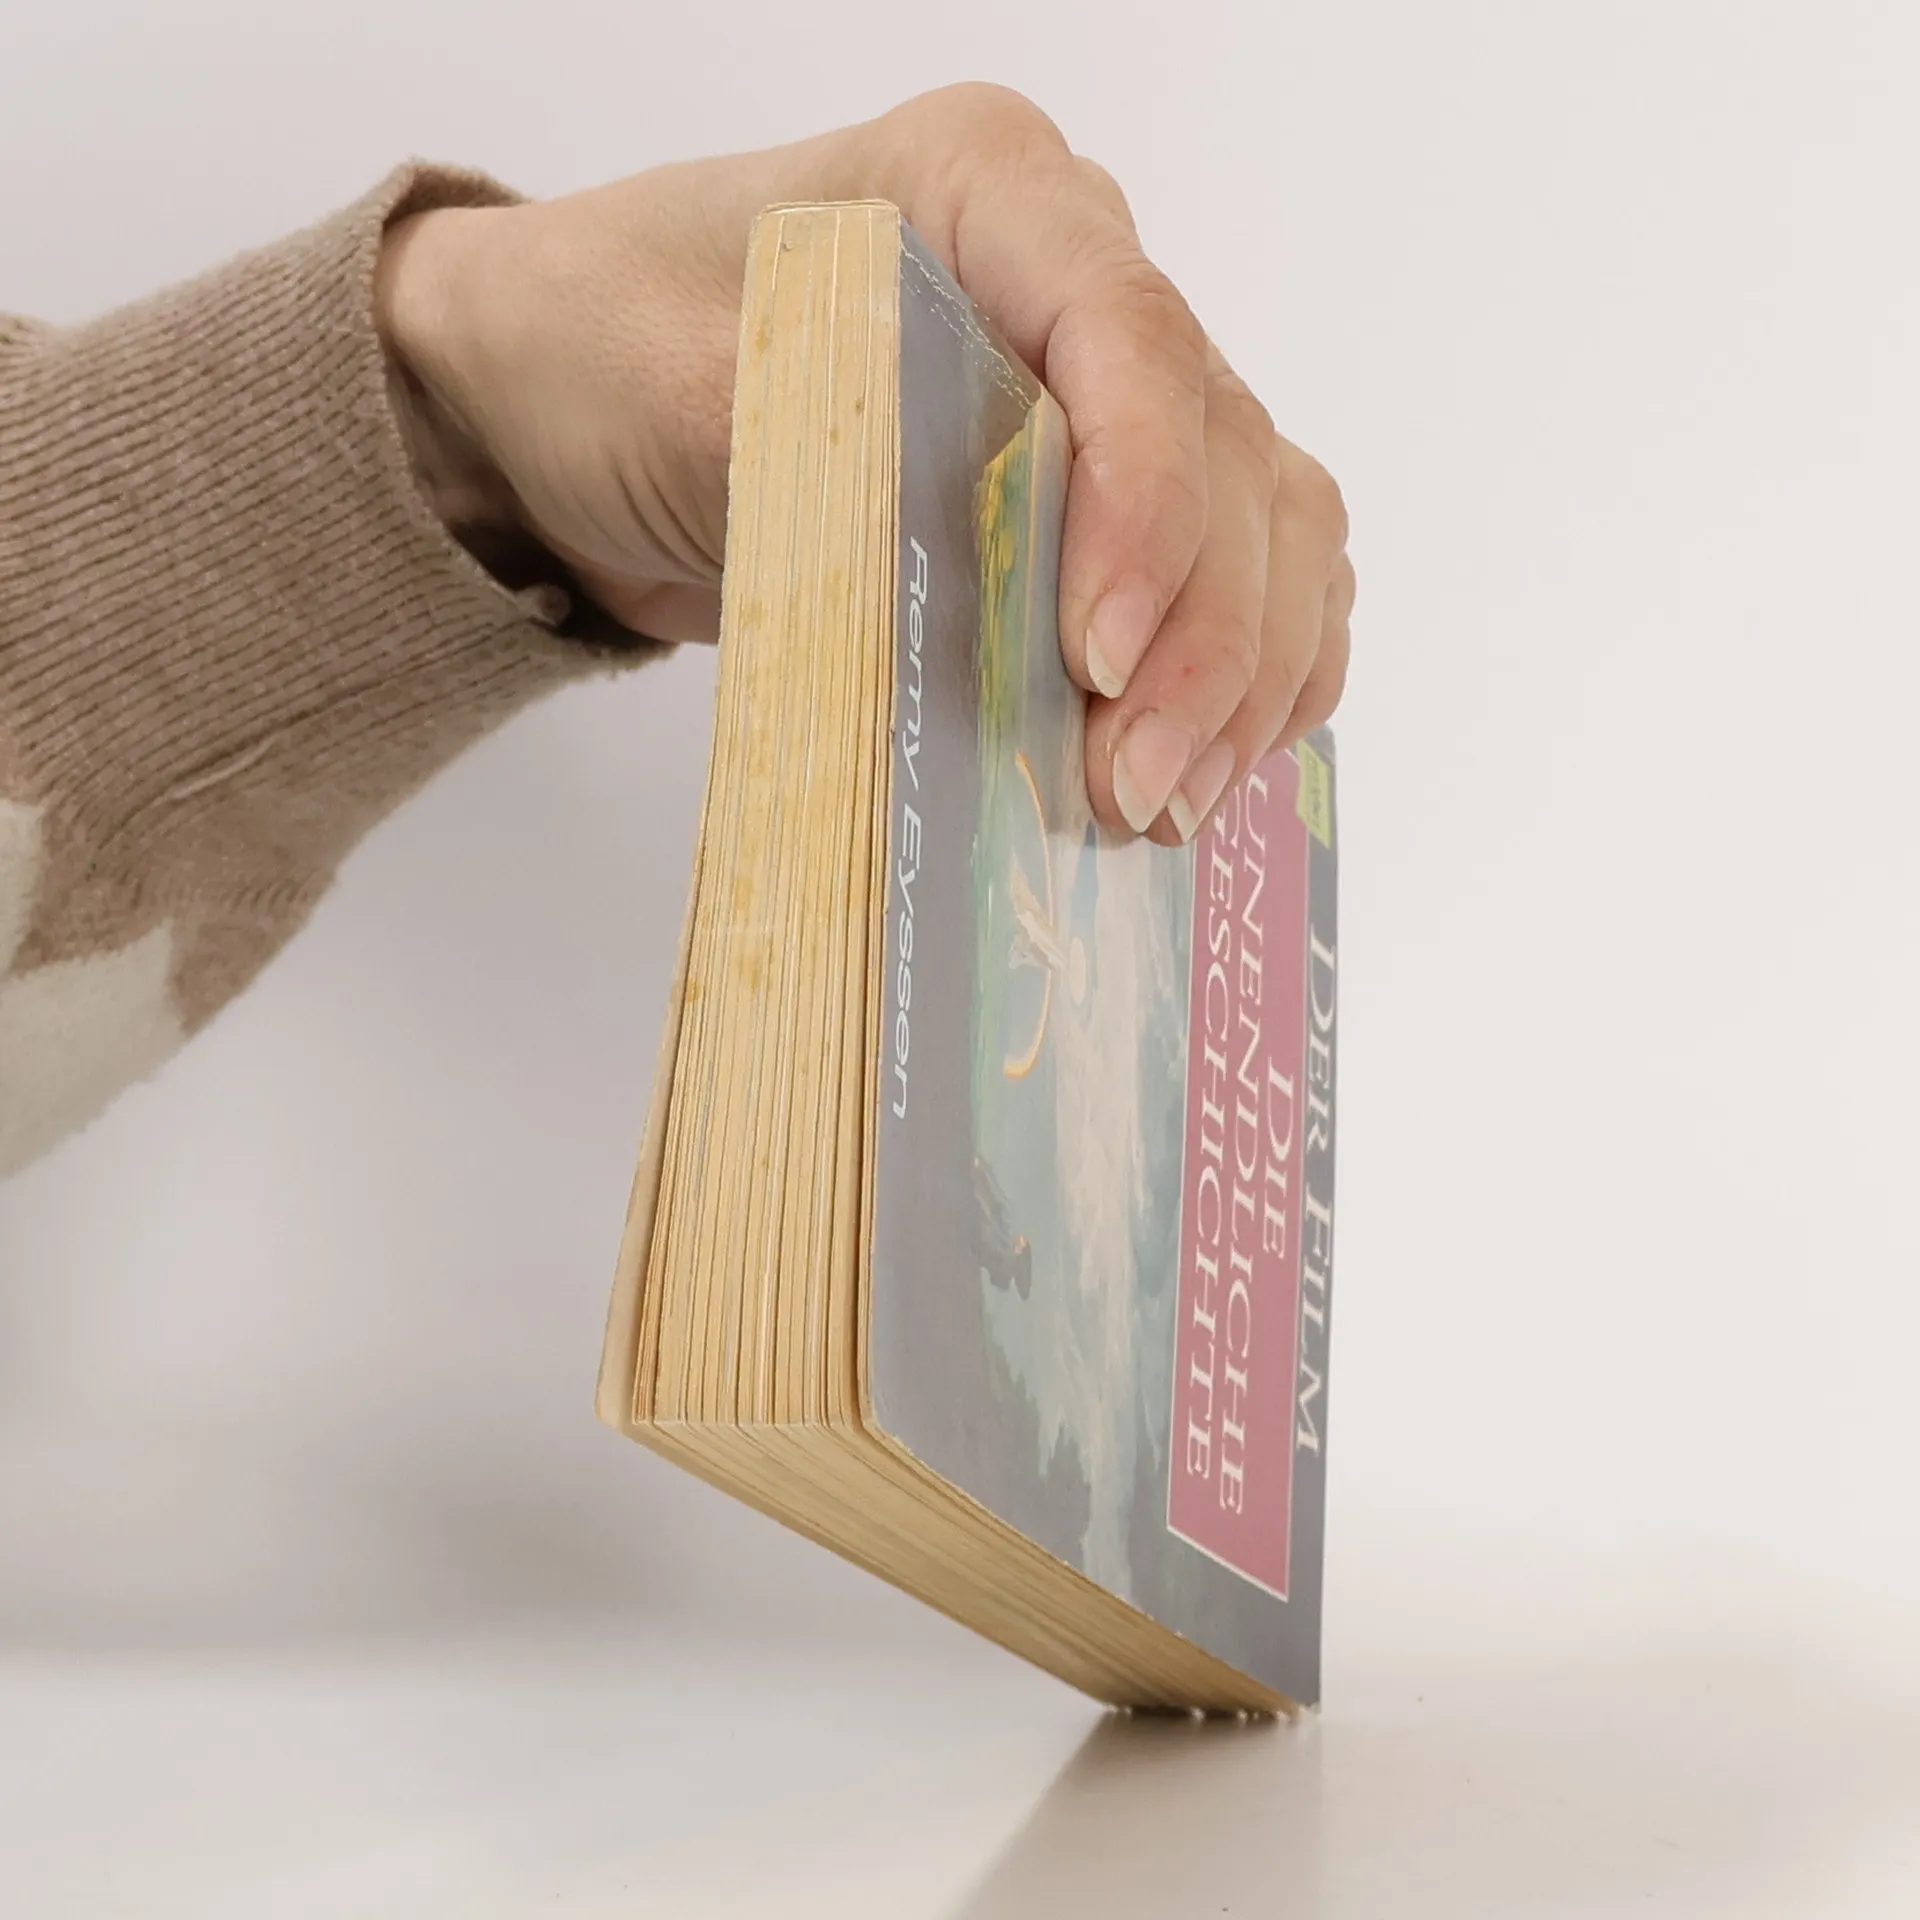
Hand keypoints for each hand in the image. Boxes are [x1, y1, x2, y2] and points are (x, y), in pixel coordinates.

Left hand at [376, 84, 1353, 841]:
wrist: (561, 397)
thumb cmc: (602, 350)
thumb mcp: (681, 391)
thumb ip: (844, 471)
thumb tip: (995, 621)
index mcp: (984, 187)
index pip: (1128, 333)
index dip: (1145, 506)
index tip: (1098, 658)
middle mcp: (1074, 272)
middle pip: (1225, 449)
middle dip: (1202, 636)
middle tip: (1131, 786)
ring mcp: (1105, 385)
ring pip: (1266, 518)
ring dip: (1240, 672)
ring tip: (1163, 802)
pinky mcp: (1102, 494)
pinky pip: (1252, 565)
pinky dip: (1254, 667)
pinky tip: (1220, 757)